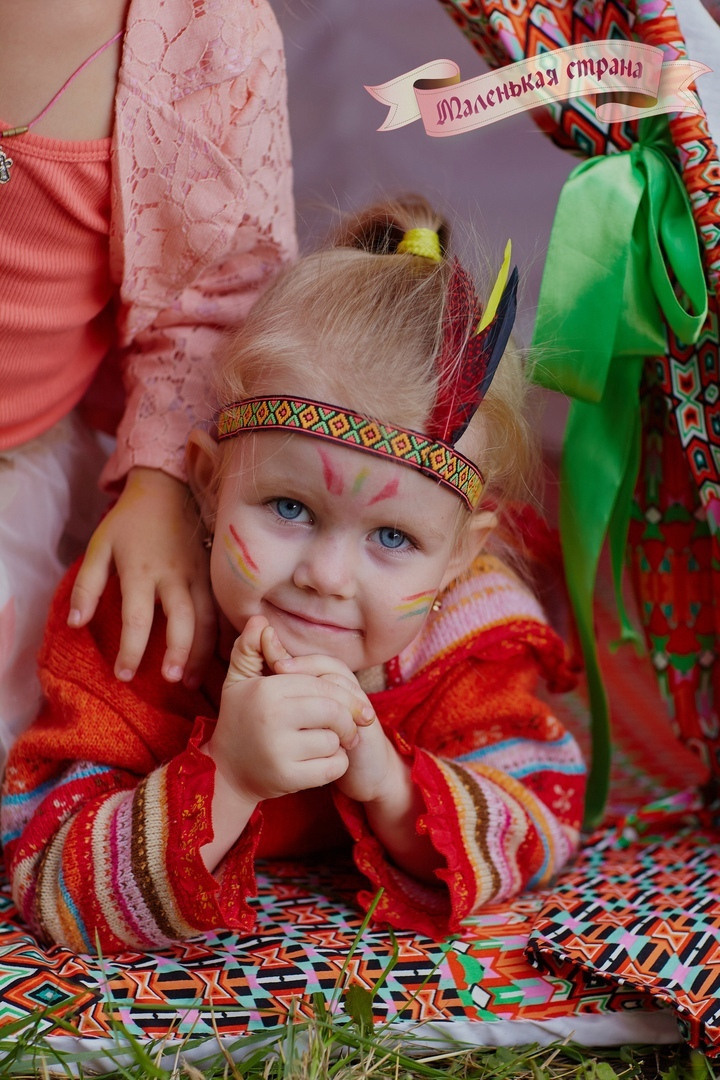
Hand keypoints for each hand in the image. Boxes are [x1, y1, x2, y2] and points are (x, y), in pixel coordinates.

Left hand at [67, 467, 215, 686]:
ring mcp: (199, 573)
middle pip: (183, 620)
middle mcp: (174, 575)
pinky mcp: (214, 572)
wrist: (166, 488)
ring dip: (203, 651)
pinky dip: (220, 635)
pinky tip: (214, 656)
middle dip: (180, 654)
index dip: (131, 651)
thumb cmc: (129, 521)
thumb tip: (75, 624)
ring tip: (192, 679)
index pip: (138, 619)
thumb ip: (87, 586)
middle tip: (172, 681)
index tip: (124, 675)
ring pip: (209, 618)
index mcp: (141, 570)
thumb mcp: (99, 547)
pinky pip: (221, 608)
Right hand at [205, 618, 372, 806]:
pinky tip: (322, 762)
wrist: (225, 772)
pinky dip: (336, 765)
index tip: (353, 705)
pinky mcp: (288, 778)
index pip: (323, 685)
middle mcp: (272, 717)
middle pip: (334, 712)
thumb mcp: (240, 681)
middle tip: (349, 727)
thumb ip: (250, 649)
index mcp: (267, 690)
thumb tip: (261, 620)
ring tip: (326, 743)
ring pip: (335, 740)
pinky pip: (333, 767)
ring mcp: (279, 750)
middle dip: (348, 720)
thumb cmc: (240, 719)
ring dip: (338, 744)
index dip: (344, 694)